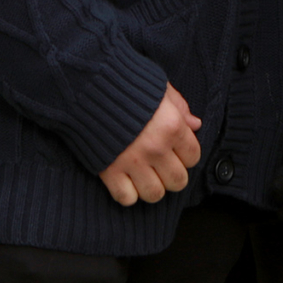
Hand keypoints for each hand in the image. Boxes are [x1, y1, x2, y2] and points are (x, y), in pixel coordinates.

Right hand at [99, 84, 201, 206]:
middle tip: (162, 166)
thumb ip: (180, 107)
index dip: (186, 155)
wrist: (87, 86)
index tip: (176, 151)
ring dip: (152, 187)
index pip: (193, 157)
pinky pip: (127, 198)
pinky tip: (126, 180)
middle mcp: (156, 147)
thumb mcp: (159, 88)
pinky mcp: (110, 171)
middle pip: (178, 181)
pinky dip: (128, 193)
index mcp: (172, 125)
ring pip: (155, 194)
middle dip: (172, 175)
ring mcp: (133, 162)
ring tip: (146, 175)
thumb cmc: (126, 83)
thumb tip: (195, 124)